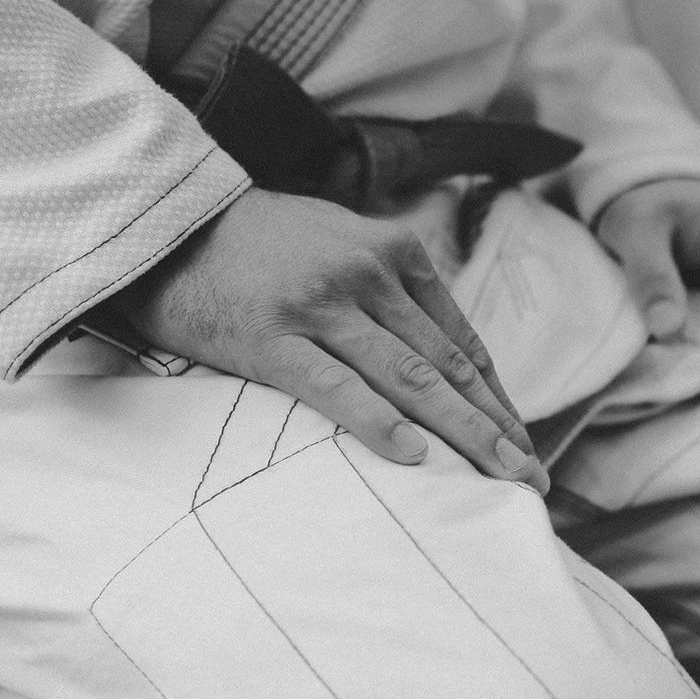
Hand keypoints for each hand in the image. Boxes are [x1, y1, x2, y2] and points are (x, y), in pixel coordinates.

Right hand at [111, 188, 544, 487]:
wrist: (166, 220)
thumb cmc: (259, 243)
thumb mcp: (344, 242)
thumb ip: (393, 288)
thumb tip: (440, 352)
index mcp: (397, 254)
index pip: (462, 342)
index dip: (498, 400)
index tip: (523, 444)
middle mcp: (370, 277)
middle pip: (449, 365)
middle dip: (497, 428)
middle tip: (533, 478)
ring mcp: (322, 306)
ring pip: (410, 378)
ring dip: (464, 434)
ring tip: (501, 478)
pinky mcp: (270, 337)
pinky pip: (336, 387)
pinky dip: (379, 422)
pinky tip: (416, 457)